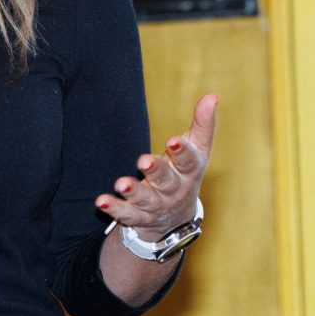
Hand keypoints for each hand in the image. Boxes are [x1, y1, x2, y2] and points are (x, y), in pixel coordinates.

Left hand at [98, 93, 216, 242]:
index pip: (188, 161)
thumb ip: (202, 125)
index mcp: (189, 172)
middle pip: (167, 180)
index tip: (172, 141)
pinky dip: (114, 208)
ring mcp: (157, 206)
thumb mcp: (196, 151)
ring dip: (133, 191)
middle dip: (156, 170)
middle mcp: (174, 191)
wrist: (176, 219)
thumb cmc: (184, 173)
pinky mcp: (139, 218)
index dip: (181, 152)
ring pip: (146, 200)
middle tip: (143, 160)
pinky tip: (101, 201)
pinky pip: (126, 215)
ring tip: (120, 183)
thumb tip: (213, 96)